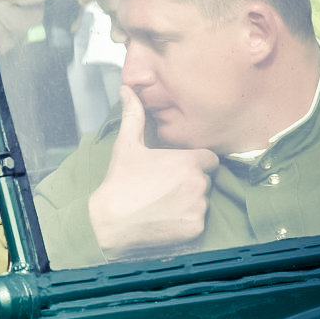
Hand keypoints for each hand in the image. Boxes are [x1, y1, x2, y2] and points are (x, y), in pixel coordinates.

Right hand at [88, 86, 218, 258]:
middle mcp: (199, 183)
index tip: (175, 170)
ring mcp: (199, 208)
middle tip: (164, 189)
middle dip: (191, 183)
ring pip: (203, 202)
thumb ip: (133, 115)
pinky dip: (186, 223)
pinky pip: (199, 223)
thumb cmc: (119, 182)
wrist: (110, 222)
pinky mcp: (196, 229)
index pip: (209, 160)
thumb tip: (127, 89)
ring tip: (163, 205)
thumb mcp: (127, 145)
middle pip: (206, 181)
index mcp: (188, 161)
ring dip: (190, 203)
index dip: (194, 164)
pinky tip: (166, 220)